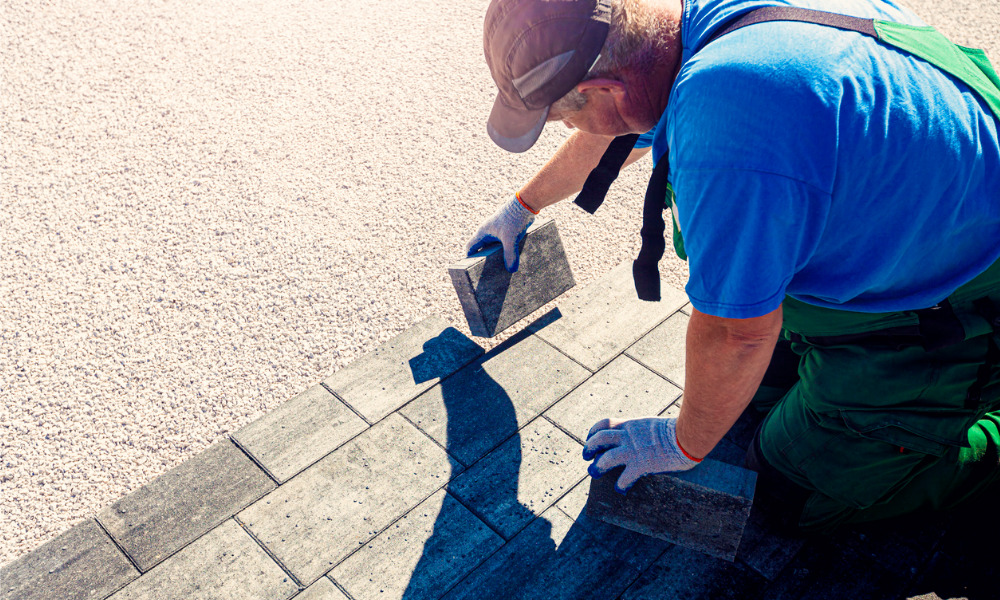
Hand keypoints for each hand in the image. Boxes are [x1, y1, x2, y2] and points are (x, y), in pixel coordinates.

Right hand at [465, 195, 535, 272]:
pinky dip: (504, 250)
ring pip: (493, 246)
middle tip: (488, 271)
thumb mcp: (511, 239)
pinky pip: (502, 243)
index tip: (472, 268)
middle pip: (482, 248)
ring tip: (501, 267)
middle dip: (484, 258)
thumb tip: (511, 270)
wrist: (525, 204)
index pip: (471, 247)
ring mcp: (497, 230)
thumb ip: (510, 255)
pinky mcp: (507, 230)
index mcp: (483, 233)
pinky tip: (512, 257)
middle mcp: (488, 231)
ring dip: (496, 255)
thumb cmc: (513, 219)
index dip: (469, 258)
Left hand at [582, 417, 697, 493]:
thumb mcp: (655, 424)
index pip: (605, 424)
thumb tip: (647, 435)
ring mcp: (634, 450)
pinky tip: (621, 489)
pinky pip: (625, 476)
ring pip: (606, 458)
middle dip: (589, 447)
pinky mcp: (642, 464)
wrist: (688, 435)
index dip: (594, 432)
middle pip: (599, 439)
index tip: (591, 438)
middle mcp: (629, 436)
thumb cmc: (679, 430)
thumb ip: (645, 430)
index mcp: (632, 425)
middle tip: (586, 457)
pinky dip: (620, 484)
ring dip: (597, 466)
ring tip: (594, 473)